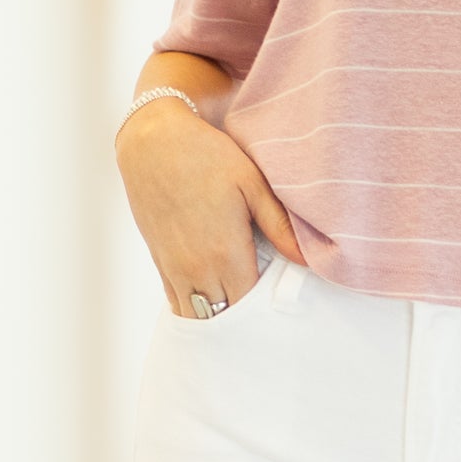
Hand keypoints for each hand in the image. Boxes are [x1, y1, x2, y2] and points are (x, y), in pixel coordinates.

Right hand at [115, 99, 305, 315]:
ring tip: (239, 312)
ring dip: (218, 318)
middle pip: (226, 318)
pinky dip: (196, 307)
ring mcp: (176, 269)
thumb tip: (308, 261)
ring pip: (198, 317)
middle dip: (245, 320)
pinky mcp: (160, 263)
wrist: (153, 142)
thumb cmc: (207, 156)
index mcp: (226, 253)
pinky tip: (212, 300)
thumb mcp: (252, 184)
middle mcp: (198, 269)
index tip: (281, 304)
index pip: (251, 307)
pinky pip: (178, 303)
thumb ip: (280, 227)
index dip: (267, 312)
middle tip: (265, 313)